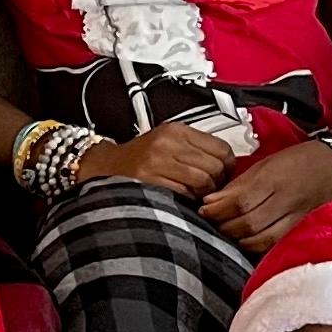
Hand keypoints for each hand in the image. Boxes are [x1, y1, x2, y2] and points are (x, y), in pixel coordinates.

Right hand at [74, 120, 236, 198]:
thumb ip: (196, 148)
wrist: (103, 168)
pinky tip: (180, 199)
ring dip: (202, 194)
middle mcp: (167, 143)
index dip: (227, 166)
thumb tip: (229, 165)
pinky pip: (185, 194)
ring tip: (193, 194)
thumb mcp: (167, 142)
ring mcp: (157, 162)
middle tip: (209, 188)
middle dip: (217, 183)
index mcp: (175, 130)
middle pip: (215, 167)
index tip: (222, 174)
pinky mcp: (150, 181)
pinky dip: (187, 200)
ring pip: (203, 182)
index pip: (221, 148)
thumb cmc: (137, 159)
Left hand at [201, 139, 331, 250]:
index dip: (217, 209)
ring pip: (262, 239)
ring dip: (239, 239)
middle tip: (212, 222)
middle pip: (249, 223)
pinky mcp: (304, 229)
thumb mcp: (267, 163)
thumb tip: (212, 200)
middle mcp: (288, 200)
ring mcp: (298, 217)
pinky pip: (277, 244)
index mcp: (275, 178)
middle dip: (225, 226)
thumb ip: (240, 183)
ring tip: (228, 232)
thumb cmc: (302, 160)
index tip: (204, 208)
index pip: (240, 201)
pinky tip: (247, 241)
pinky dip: (258, 247)